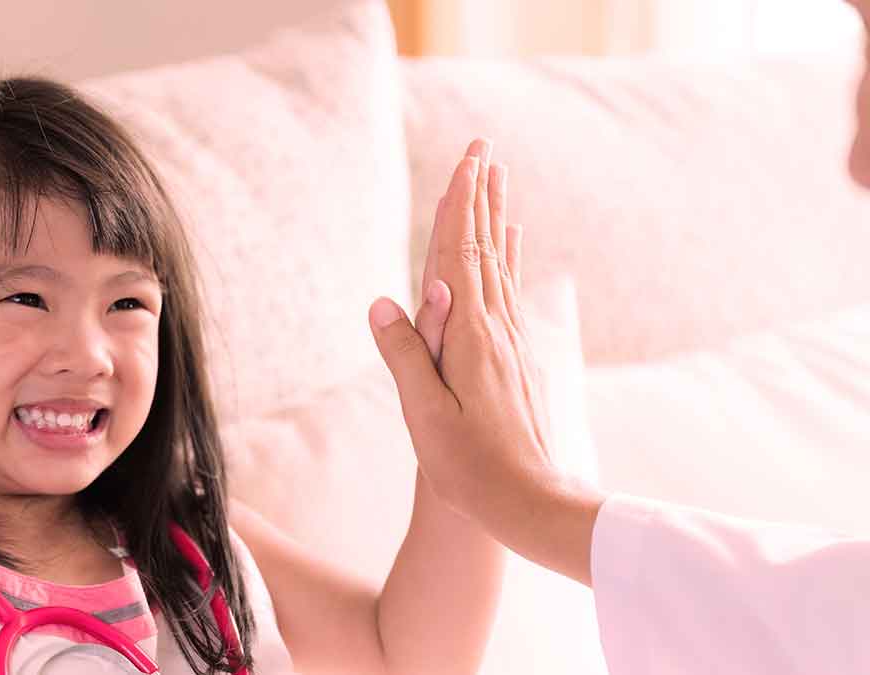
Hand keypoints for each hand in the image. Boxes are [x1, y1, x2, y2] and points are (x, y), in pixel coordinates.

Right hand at [368, 139, 603, 585]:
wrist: (530, 501)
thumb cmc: (470, 466)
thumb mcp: (425, 414)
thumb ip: (406, 355)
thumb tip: (383, 300)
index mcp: (469, 337)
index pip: (460, 257)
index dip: (460, 207)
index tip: (466, 161)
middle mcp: (495, 329)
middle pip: (485, 248)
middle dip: (481, 196)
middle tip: (483, 149)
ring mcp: (510, 342)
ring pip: (499, 264)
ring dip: (495, 218)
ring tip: (496, 180)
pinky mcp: (516, 357)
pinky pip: (508, 293)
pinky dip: (507, 259)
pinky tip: (511, 244)